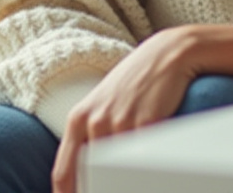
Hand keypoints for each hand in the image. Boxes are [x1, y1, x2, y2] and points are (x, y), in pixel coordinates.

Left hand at [52, 23, 232, 192]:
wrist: (168, 53)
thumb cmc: (137, 82)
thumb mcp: (104, 106)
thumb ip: (91, 137)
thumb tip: (87, 174)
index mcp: (79, 119)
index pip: (64, 173)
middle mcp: (95, 121)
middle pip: (92, 176)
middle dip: (102, 185)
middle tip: (113, 186)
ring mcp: (120, 121)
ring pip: (118, 169)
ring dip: (127, 178)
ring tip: (137, 176)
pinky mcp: (146, 122)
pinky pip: (144, 158)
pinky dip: (147, 170)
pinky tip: (154, 170)